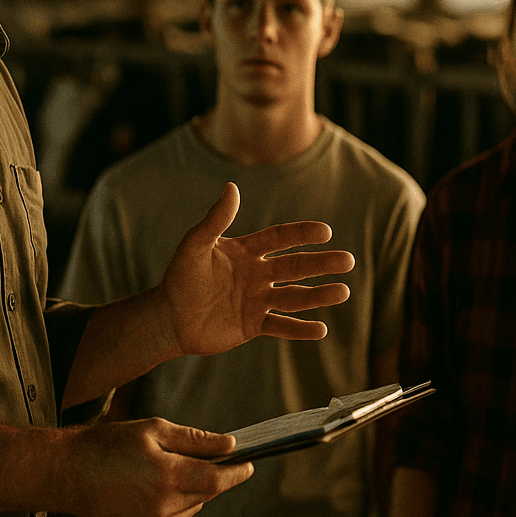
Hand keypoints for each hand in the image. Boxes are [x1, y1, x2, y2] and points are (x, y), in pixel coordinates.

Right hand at [66, 418, 253, 516]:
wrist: (68, 475)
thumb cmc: (110, 444)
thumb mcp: (154, 430)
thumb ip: (195, 440)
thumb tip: (229, 445)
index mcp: (166, 477)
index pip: (217, 479)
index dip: (236, 472)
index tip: (249, 464)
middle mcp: (162, 507)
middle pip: (207, 493)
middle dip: (211, 476)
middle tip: (202, 458)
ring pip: (192, 507)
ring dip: (191, 490)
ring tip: (164, 472)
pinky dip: (174, 505)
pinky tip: (151, 490)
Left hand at [156, 182, 354, 356]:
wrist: (167, 319)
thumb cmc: (179, 278)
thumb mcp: (195, 246)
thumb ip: (215, 220)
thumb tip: (232, 187)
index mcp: (246, 251)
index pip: (281, 238)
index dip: (302, 234)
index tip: (325, 232)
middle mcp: (257, 274)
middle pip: (296, 267)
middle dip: (322, 264)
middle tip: (348, 261)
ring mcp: (257, 300)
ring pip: (295, 297)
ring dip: (319, 295)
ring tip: (343, 293)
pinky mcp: (254, 325)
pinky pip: (281, 326)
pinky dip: (300, 329)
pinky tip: (321, 330)